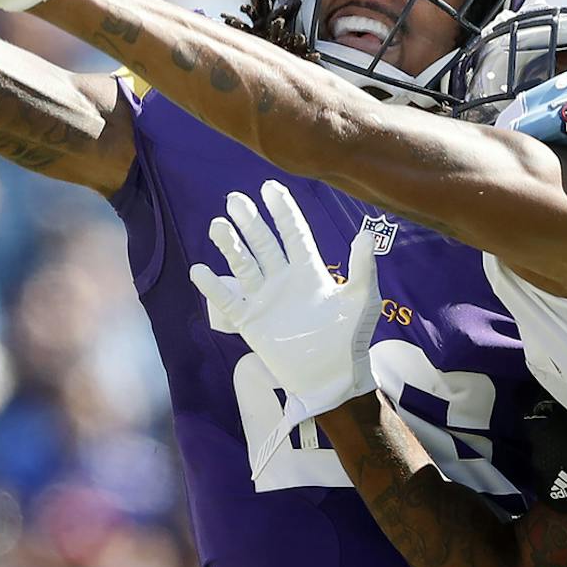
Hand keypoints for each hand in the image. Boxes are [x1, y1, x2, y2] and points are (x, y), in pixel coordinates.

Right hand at [189, 181, 380, 470]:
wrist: (331, 378)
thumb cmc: (350, 340)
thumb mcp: (361, 302)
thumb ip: (362, 269)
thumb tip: (366, 234)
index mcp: (309, 271)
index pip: (293, 234)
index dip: (282, 211)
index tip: (269, 188)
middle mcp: (283, 280)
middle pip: (263, 244)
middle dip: (250, 222)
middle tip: (235, 199)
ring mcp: (264, 300)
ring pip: (243, 265)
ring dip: (230, 246)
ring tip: (218, 225)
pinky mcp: (250, 322)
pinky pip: (228, 301)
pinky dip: (213, 287)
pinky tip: (199, 271)